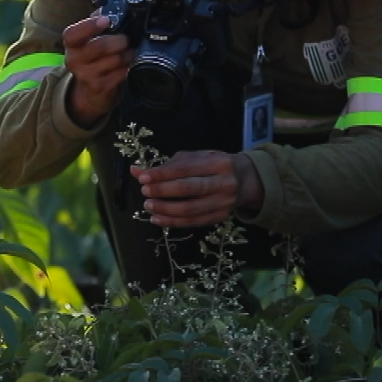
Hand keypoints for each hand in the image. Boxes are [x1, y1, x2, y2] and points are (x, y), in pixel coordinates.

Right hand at [62, 14, 134, 126]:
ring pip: (114, 60)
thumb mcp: (94, 35)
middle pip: (99, 46)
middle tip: (126, 39)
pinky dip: (128, 67)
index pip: (73, 34)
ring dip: (127, 54)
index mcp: (72, 43)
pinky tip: (128, 64)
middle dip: (118, 41)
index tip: (106, 20)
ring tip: (129, 51)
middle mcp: (74, 59)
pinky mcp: (98, 87)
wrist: (90, 88)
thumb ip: (107, 13)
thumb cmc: (93, 56)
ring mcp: (85, 75)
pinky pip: (120, 74)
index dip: (89, 26)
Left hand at [130, 150, 264, 226]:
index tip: (143, 177)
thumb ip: (167, 165)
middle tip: (145, 192)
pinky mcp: (221, 217)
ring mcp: (224, 202)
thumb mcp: (195, 159)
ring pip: (190, 209)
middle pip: (188, 188)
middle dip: (163, 191)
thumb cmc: (214, 166)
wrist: (245, 180)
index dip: (162, 173)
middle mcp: (224, 182)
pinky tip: (157, 219)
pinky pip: (193, 222)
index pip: (185, 168)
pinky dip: (173, 222)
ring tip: (148, 206)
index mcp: (217, 162)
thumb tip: (136, 170)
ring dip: (165, 209)